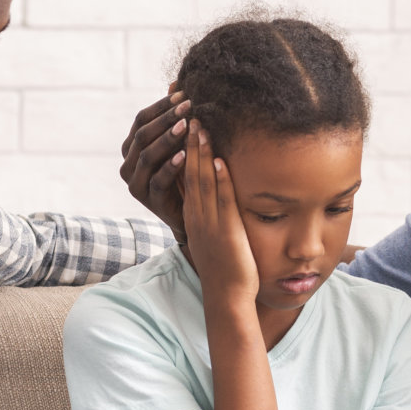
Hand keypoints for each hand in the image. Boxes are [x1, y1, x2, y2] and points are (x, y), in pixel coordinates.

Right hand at [120, 87, 190, 240]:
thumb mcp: (180, 142)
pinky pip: (158, 179)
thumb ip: (174, 117)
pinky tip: (185, 154)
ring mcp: (135, 183)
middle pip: (143, 135)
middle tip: (188, 105)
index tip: (184, 94)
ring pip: (147, 156)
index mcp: (131, 147)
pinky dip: (170, 166)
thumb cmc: (184, 173)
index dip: (161, 106)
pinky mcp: (148, 199)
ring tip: (186, 126)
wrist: (191, 212)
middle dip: (166, 118)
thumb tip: (176, 82)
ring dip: (167, 139)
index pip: (141, 119)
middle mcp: (128, 164)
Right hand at [180, 120, 258, 304]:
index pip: (184, 175)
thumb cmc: (227, 267)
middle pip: (189, 172)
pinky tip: (220, 161)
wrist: (227, 296)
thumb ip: (215, 213)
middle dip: (189, 141)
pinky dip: (220, 180)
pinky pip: (221, 201)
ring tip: (200, 126)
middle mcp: (197, 216)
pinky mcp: (226, 231)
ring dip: (202, 153)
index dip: (184, 148)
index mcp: (193, 215)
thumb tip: (220, 192)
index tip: (184, 124)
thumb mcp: (215, 235)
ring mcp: (209, 223)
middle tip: (188, 113)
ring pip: (202, 182)